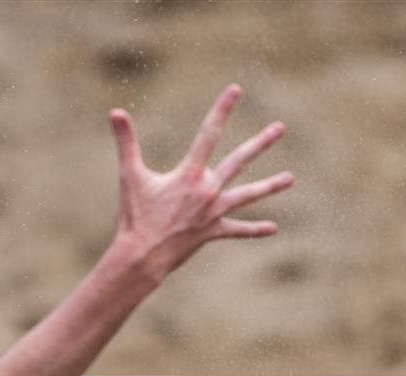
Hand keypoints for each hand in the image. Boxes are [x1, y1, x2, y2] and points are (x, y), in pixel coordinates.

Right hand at [108, 83, 291, 279]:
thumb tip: (115, 112)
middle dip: (260, 143)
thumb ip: (125, 142)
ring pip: (247, 195)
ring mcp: (213, 212)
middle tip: (280, 128)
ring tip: (290, 179)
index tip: (236, 90)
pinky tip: (273, 228)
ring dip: (269, 186)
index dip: (222, 109)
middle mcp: (207, 190)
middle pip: (239, 161)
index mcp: (189, 173)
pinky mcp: (212, 232)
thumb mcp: (129, 176)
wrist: (142, 256)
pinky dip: (254, 229)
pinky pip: (237, 230)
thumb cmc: (135, 215)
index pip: (208, 133)